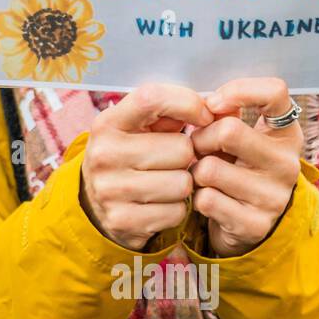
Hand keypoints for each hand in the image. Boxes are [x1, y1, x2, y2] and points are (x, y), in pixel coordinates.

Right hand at [80, 83, 212, 250]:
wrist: (95, 204)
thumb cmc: (131, 157)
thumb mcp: (140, 129)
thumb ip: (173, 113)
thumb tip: (222, 107)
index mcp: (108, 123)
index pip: (152, 98)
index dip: (187, 103)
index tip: (203, 117)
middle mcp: (103, 154)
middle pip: (181, 148)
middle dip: (187, 156)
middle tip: (171, 161)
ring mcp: (110, 189)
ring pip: (182, 183)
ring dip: (183, 184)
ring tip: (165, 182)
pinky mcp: (122, 220)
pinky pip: (176, 212)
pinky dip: (176, 210)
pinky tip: (160, 203)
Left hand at [191, 78, 303, 257]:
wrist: (249, 223)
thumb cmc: (238, 167)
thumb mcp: (240, 137)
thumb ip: (226, 114)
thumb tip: (208, 104)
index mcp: (286, 133)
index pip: (275, 92)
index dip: (238, 90)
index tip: (214, 103)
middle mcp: (288, 164)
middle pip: (228, 131)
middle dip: (201, 138)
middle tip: (199, 148)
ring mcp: (275, 197)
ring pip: (209, 169)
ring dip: (195, 172)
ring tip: (204, 176)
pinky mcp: (256, 224)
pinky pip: (206, 200)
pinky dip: (197, 198)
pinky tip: (208, 198)